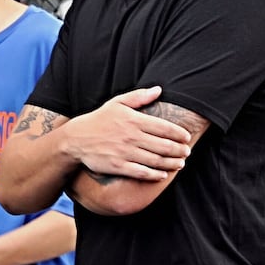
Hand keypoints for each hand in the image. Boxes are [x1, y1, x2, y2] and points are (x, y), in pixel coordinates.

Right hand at [69, 86, 192, 181]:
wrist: (76, 139)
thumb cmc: (99, 119)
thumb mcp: (117, 103)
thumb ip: (139, 97)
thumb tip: (159, 89)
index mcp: (133, 120)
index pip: (164, 127)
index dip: (179, 133)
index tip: (187, 137)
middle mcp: (131, 136)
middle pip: (163, 145)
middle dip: (179, 150)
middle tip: (187, 152)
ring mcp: (125, 152)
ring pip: (155, 160)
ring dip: (171, 163)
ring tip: (180, 164)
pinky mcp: (118, 166)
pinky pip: (141, 172)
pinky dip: (154, 175)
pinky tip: (162, 175)